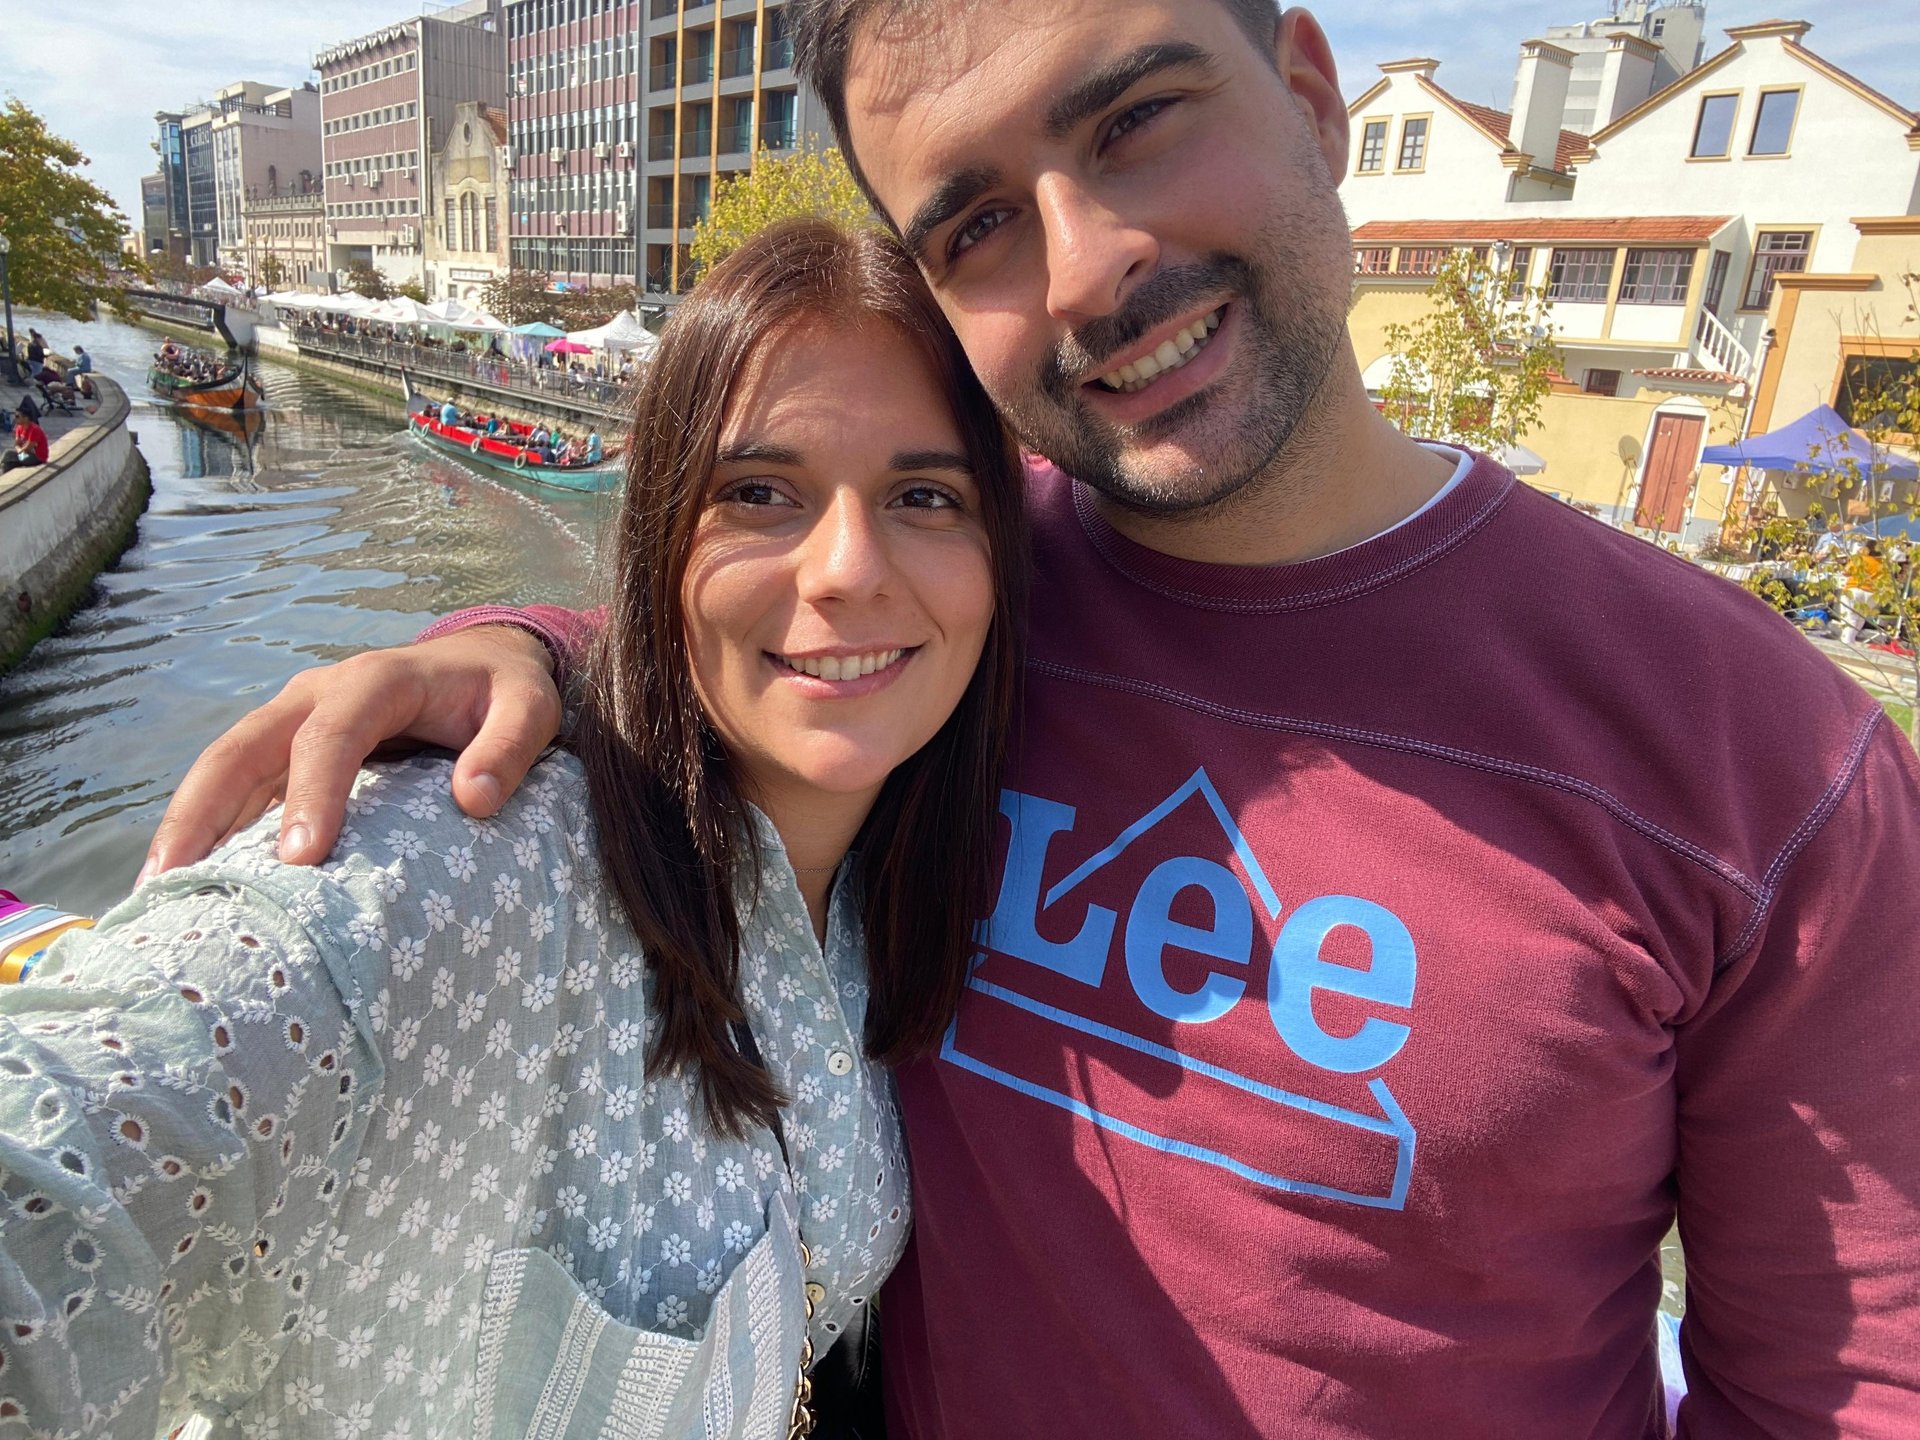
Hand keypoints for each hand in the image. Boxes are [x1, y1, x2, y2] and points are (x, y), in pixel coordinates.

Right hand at [142, 625, 560, 875]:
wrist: (486, 662)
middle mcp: (319, 694)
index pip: (332, 734)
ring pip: (225, 767)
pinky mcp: (288, 750)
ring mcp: (294, 720)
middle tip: (178, 881)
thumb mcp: (532, 707)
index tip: (301, 859)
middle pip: (244, 746)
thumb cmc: (508, 691)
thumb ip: (511, 746)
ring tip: (157, 893)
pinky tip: (190, 883)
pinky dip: (210, 829)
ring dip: (188, 824)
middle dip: (205, 810)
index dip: (312, 792)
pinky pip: (239, 787)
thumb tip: (476, 798)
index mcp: (376, 680)